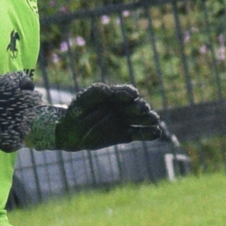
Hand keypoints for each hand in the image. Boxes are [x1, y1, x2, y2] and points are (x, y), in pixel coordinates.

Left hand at [30, 83, 172, 151]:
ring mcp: (124, 121)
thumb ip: (97, 93)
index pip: (127, 92)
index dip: (131, 94)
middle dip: (141, 107)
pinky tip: (156, 133)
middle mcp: (122, 107)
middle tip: (141, 109)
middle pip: (138, 105)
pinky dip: (149, 134)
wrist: (70, 131)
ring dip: (149, 119)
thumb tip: (111, 91)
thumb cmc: (76, 112)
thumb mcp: (83, 99)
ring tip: (153, 120)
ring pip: (143, 119)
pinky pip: (139, 134)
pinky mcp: (124, 135)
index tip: (132, 96)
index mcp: (114, 95)